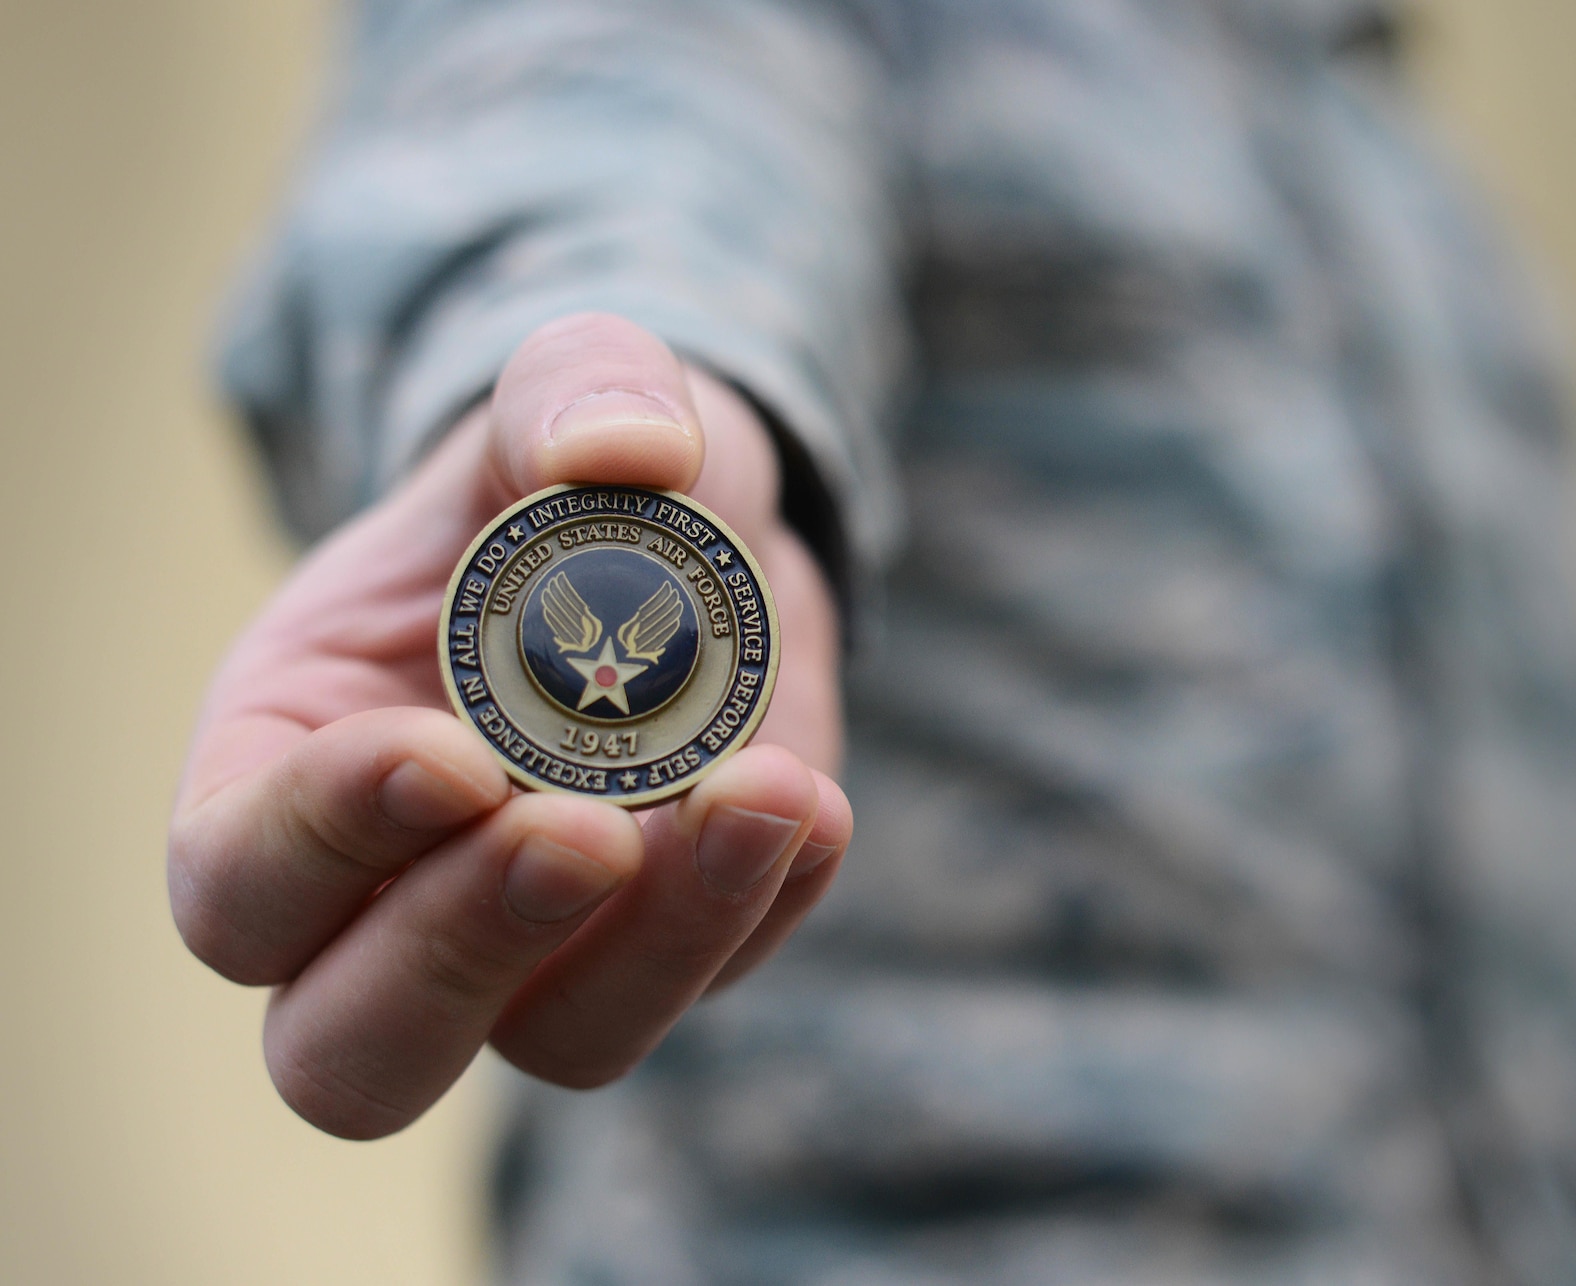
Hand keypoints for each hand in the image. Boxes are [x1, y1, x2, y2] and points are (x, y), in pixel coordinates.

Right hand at [169, 314, 850, 1138]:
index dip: (322, 842)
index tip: (454, 755)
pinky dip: (767, 899)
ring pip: (561, 1044)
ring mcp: (534, 946)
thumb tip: (623, 449)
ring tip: (769, 791)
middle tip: (591, 832)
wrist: (691, 532)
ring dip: (666, 942)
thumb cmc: (572, 471)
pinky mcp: (664, 941)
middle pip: (355, 1051)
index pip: (239, 878)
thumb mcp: (571, 385)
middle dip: (464, 958)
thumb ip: (574, 388)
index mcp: (280, 761)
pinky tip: (811, 798)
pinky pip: (708, 976)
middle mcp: (384, 894)